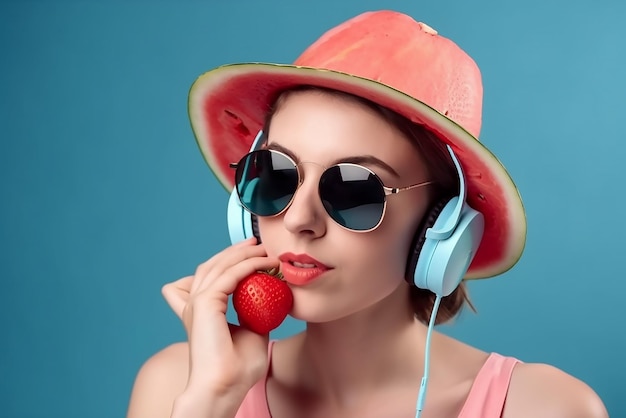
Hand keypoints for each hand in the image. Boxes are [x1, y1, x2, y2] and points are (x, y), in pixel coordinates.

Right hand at [162, 237, 278, 403]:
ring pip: (220, 264)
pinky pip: (230, 274)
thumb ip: (255, 315)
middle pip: (214, 264)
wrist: (225, 387)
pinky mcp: (205, 303)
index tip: (253, 253)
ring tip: (263, 248)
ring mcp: (197, 302)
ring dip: (243, 253)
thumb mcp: (252, 334)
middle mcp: (194, 303)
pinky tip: (265, 263)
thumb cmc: (237, 369)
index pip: (211, 275)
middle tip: (258, 243)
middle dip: (236, 251)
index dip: (230, 260)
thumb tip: (271, 304)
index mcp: (200, 310)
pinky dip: (249, 264)